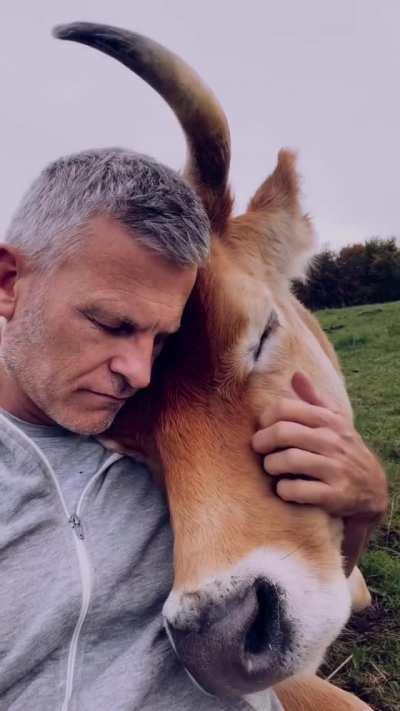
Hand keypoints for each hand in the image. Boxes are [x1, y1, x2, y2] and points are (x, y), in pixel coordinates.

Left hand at [251, 372, 387, 571]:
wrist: (373, 487)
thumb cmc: (342, 449)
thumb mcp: (334, 422)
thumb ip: (313, 399)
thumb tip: (296, 374)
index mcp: (328, 420)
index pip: (285, 408)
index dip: (265, 418)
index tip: (263, 428)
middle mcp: (333, 441)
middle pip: (282, 432)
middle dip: (262, 442)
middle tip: (260, 449)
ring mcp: (335, 468)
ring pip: (287, 460)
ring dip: (271, 465)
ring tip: (271, 468)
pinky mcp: (334, 495)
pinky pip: (296, 489)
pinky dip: (284, 489)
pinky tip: (285, 488)